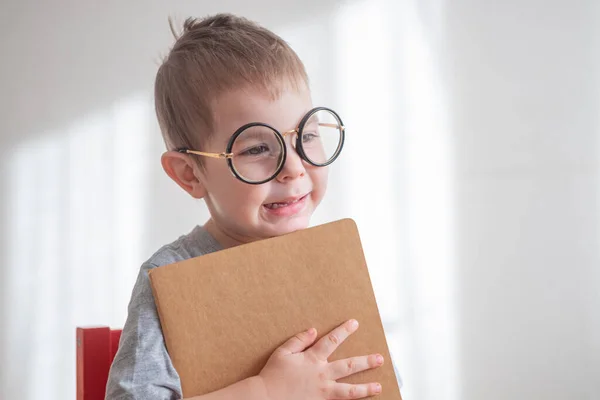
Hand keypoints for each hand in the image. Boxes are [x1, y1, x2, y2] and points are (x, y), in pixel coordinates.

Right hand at [258, 319, 383, 399]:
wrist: (265, 398)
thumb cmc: (273, 375)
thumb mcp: (283, 352)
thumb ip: (298, 340)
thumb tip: (313, 330)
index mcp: (312, 359)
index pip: (332, 341)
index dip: (344, 331)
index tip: (355, 323)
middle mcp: (321, 375)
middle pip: (348, 367)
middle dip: (366, 362)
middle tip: (380, 358)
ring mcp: (322, 392)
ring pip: (349, 391)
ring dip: (365, 389)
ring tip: (378, 387)